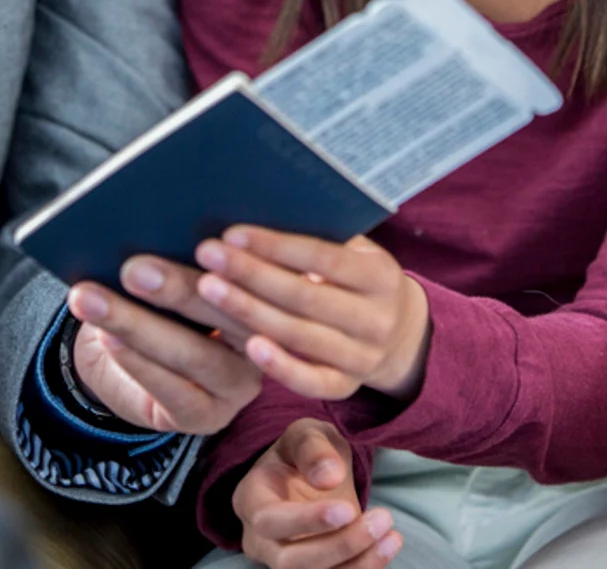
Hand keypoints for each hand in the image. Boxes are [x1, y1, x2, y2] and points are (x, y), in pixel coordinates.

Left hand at [65, 255, 262, 434]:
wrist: (124, 361)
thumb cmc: (158, 301)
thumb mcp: (178, 275)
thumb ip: (187, 260)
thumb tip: (164, 232)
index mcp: (271, 295)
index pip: (260, 279)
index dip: (234, 262)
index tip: (201, 241)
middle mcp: (266, 342)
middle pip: (228, 315)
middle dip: (177, 289)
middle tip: (133, 269)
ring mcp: (239, 385)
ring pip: (196, 356)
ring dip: (139, 326)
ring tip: (98, 303)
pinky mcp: (209, 416)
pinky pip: (176, 391)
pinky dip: (139, 363)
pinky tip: (110, 340)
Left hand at [191, 227, 429, 399]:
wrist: (399, 334)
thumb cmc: (356, 278)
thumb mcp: (355, 253)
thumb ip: (320, 240)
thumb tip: (256, 218)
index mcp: (381, 276)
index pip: (324, 258)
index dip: (276, 246)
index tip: (231, 233)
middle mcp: (377, 319)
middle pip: (305, 296)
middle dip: (251, 274)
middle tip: (207, 254)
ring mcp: (364, 357)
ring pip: (300, 336)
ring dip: (249, 311)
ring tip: (207, 289)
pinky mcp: (346, 387)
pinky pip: (311, 383)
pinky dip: (281, 367)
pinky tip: (247, 346)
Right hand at [235, 418, 401, 568]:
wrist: (315, 475)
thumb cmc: (305, 453)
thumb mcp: (307, 434)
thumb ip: (313, 449)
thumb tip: (329, 476)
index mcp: (251, 500)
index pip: (269, 521)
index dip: (306, 521)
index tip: (348, 509)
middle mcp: (260, 540)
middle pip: (290, 562)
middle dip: (339, 546)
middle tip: (381, 519)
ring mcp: (283, 561)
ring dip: (357, 563)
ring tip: (391, 536)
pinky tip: (387, 546)